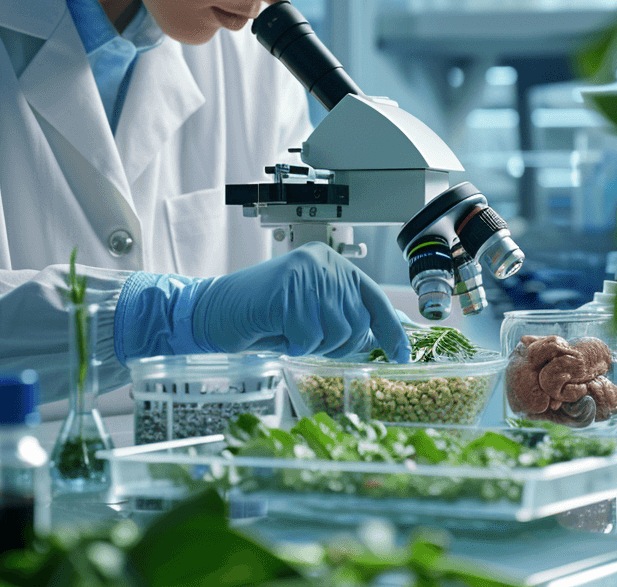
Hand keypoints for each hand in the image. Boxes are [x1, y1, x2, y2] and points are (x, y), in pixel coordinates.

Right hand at [190, 243, 410, 362]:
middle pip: (356, 323)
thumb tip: (383, 335)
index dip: (391, 330)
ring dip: (312, 344)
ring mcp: (305, 276)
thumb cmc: (261, 315)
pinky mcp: (287, 293)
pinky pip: (308, 338)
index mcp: (332, 263)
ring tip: (289, 331)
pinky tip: (276, 330)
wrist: (213, 311)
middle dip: (335, 344)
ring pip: (335, 333)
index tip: (403, 353)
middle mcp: (322, 263)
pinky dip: (292, 345)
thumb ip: (342, 314)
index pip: (374, 299)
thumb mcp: (309, 310)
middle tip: (307, 340)